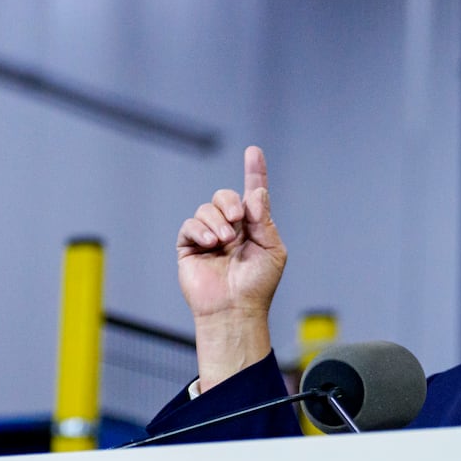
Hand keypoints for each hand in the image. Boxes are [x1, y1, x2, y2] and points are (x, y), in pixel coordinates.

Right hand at [177, 146, 286, 388]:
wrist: (235, 309)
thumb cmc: (257, 285)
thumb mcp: (271, 249)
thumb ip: (264, 219)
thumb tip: (256, 192)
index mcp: (253, 228)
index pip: (252, 194)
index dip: (253, 172)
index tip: (254, 152)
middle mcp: (231, 228)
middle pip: (226, 196)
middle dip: (231, 203)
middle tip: (238, 220)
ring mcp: (209, 237)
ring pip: (207, 208)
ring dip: (218, 221)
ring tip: (225, 241)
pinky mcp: (189, 247)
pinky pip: (190, 225)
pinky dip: (200, 230)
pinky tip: (211, 243)